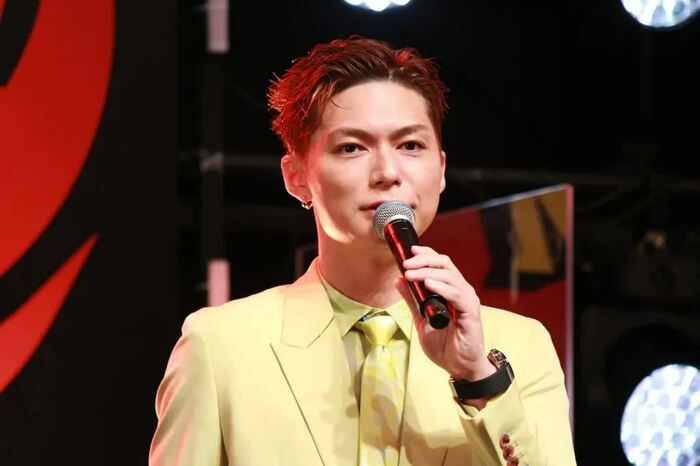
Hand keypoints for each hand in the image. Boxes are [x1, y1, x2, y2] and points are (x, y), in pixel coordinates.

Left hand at [394, 245, 495, 382]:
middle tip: (405, 264)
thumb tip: (398, 280)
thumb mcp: (421, 320)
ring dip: (427, 271)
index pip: (440, 264)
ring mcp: (467, 300)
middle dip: (423, 260)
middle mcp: (462, 291)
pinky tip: (428, 284)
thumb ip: (412, 300)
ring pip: (449, 275)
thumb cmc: (445, 346)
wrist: (460, 368)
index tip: (409, 251)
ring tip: (411, 274)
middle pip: (445, 264)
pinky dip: (441, 287)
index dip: (426, 254)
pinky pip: (456, 294)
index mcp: (451, 290)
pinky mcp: (471, 312)